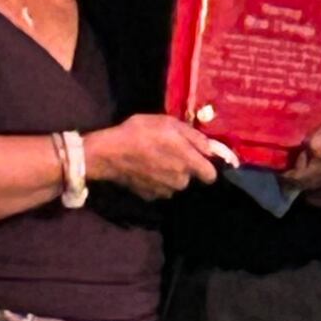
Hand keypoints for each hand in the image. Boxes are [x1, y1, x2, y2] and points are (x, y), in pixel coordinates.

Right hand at [85, 114, 218, 199]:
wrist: (109, 153)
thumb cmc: (141, 132)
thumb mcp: (169, 123)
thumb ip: (195, 137)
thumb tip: (211, 149)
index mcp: (188, 162)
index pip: (211, 176)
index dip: (208, 167)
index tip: (200, 159)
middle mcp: (180, 180)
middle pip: (191, 177)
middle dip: (185, 167)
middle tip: (170, 152)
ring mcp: (165, 191)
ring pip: (175, 183)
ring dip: (171, 175)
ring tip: (155, 160)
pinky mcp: (150, 196)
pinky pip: (161, 189)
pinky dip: (157, 181)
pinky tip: (145, 170)